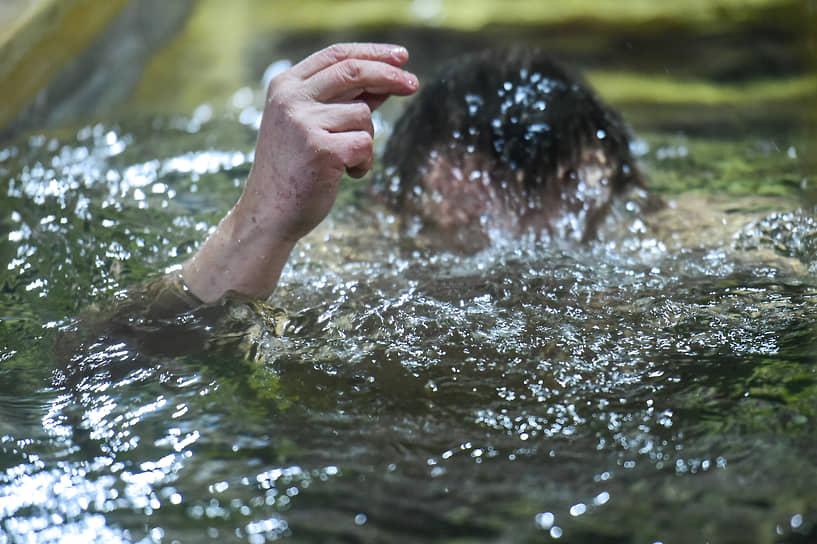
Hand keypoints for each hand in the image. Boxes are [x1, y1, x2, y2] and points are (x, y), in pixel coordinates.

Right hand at [183, 43, 417, 302]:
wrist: (269, 213)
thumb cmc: (294, 169)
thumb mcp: (313, 126)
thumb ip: (344, 102)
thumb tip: (386, 83)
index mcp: (284, 86)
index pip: (335, 55)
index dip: (372, 53)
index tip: (402, 57)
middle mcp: (290, 99)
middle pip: (354, 72)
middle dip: (390, 76)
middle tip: (414, 85)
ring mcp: (304, 122)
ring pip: (364, 116)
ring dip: (366, 140)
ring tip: (344, 161)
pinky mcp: (322, 149)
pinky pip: (366, 145)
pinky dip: (364, 163)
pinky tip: (345, 175)